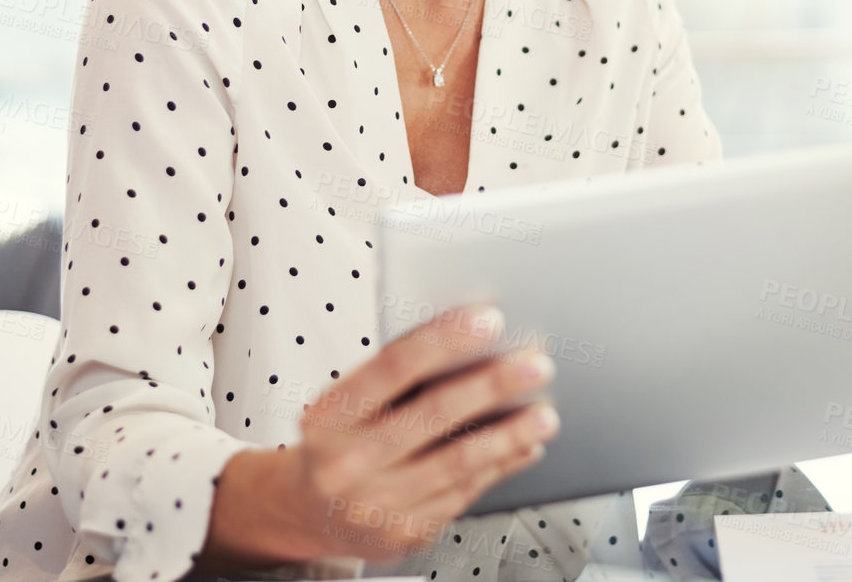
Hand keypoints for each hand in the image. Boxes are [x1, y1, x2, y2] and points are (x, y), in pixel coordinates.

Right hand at [196, 304, 557, 571]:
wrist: (307, 511)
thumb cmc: (337, 440)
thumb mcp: (344, 402)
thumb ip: (394, 375)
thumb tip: (469, 342)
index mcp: (328, 415)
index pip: (392, 366)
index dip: (443, 339)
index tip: (488, 319)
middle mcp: (347, 462)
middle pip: (433, 414)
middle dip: (492, 385)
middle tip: (535, 365)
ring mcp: (376, 503)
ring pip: (458, 461)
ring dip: (510, 434)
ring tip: (544, 413)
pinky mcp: (405, 532)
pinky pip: (465, 493)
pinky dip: (501, 466)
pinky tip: (523, 446)